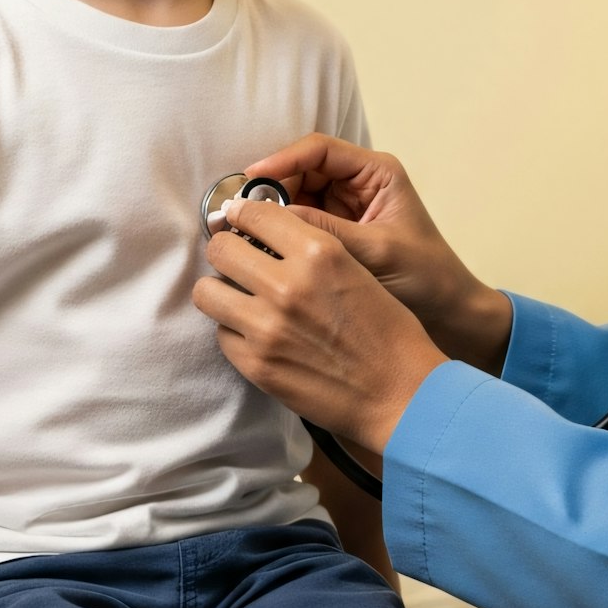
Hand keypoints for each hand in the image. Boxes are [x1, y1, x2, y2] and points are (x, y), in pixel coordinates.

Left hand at [194, 199, 446, 450]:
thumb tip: (263, 235)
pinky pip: (222, 334)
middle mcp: (288, 284)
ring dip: (221, 292)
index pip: (255, 213)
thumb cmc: (387, 332)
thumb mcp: (357, 270)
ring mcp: (267, 327)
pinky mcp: (256, 364)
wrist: (401, 394)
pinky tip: (257, 336)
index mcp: (320, 252)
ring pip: (207, 292)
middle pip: (221, 248)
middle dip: (227, 251)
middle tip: (238, 263)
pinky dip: (234, 332)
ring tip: (239, 299)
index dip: (243, 214)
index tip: (240, 221)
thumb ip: (310, 250)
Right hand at [242, 135, 513, 371]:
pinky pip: (298, 227)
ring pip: (294, 199)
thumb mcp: (375, 253)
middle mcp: (357, 185)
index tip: (250, 179)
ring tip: (240, 232)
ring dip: (269, 213)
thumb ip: (325, 233)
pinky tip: (258, 250)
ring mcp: (344, 210)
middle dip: (268, 189)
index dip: (280, 160)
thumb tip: (271, 218)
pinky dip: (279, 235)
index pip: (318, 151)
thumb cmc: (427, 278)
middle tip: (235, 212)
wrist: (450, 315)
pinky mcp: (335, 237)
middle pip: (299, 172)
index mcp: (376, 174)